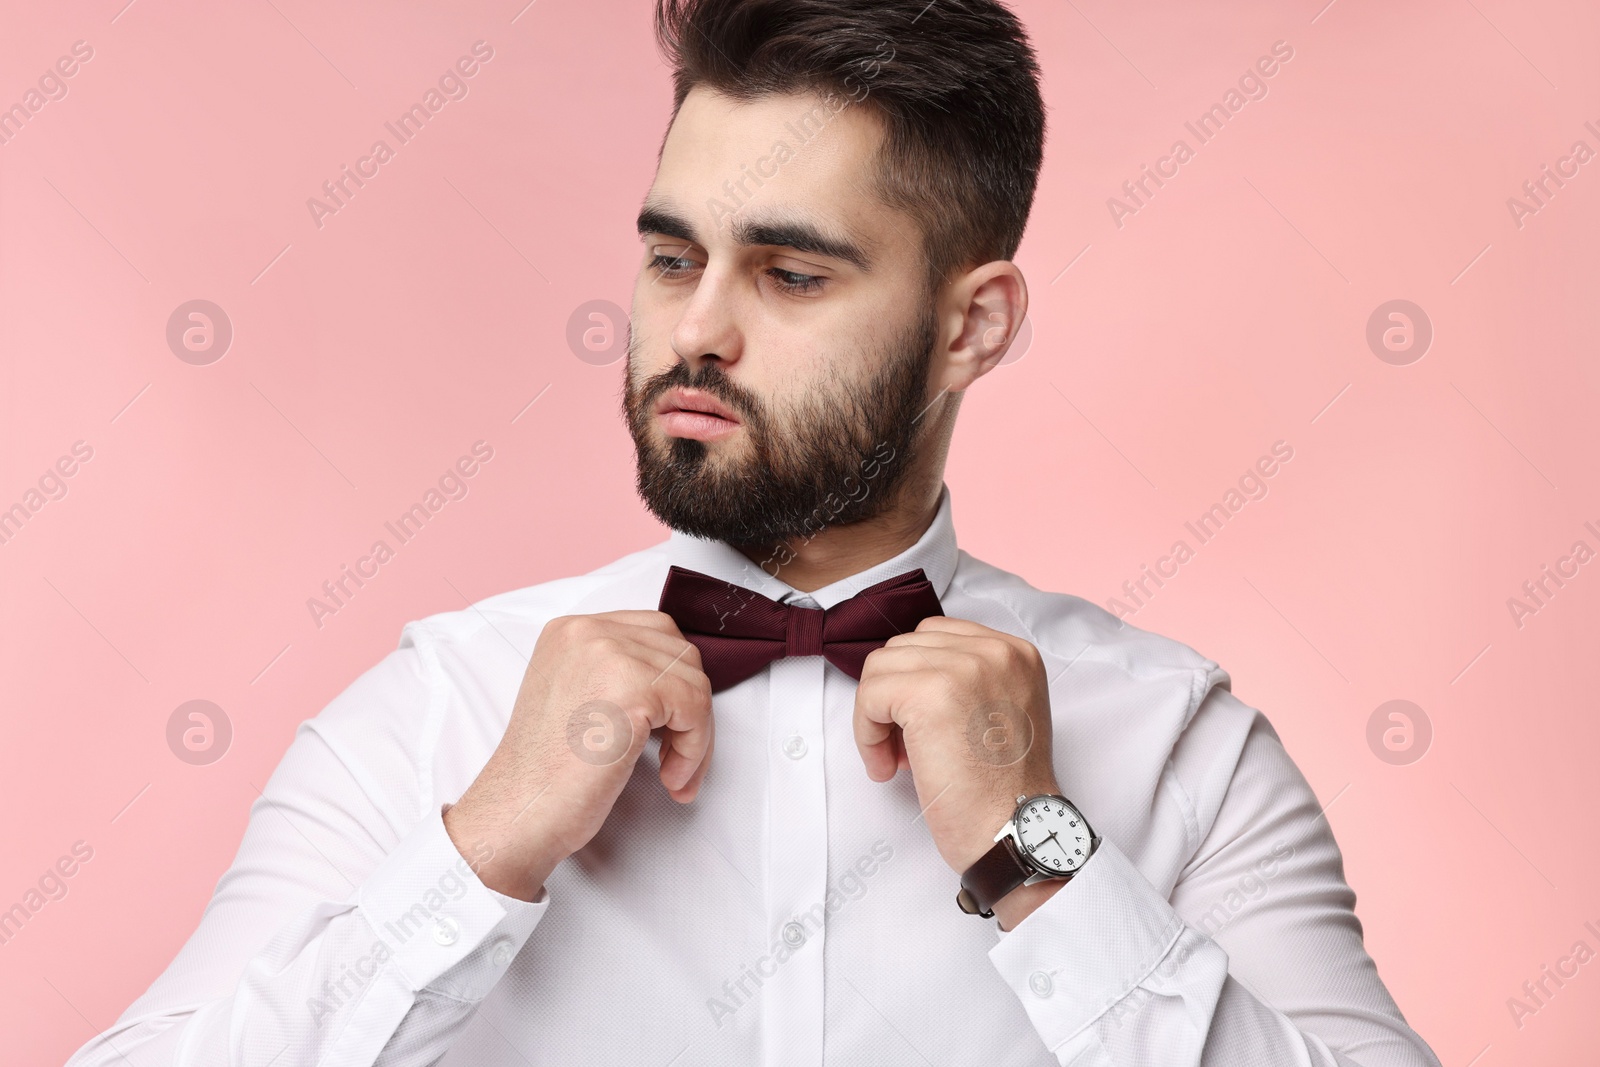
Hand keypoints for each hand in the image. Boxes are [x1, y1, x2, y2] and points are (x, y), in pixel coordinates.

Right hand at [444, 610, 712, 901]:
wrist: (520, 811)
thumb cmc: (547, 774)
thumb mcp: (577, 699)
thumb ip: (617, 676)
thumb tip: (680, 681)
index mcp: (571, 630)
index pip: (655, 634)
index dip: (673, 685)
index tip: (668, 730)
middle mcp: (589, 631)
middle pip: (680, 654)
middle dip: (690, 709)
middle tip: (678, 757)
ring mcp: (610, 654)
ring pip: (694, 683)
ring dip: (696, 736)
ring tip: (673, 774)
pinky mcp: (634, 688)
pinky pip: (696, 709)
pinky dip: (696, 749)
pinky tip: (671, 779)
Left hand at [852, 616, 1059, 880]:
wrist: (1017, 833)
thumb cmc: (1005, 791)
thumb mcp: (1003, 712)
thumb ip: (967, 682)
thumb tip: (902, 678)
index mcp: (1015, 652)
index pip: (935, 636)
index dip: (914, 680)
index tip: (919, 725)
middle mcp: (994, 650)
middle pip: (904, 648)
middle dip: (893, 698)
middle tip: (906, 749)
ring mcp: (962, 667)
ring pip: (880, 668)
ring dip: (876, 716)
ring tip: (897, 760)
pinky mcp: (928, 693)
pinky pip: (869, 695)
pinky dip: (866, 733)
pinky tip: (887, 767)